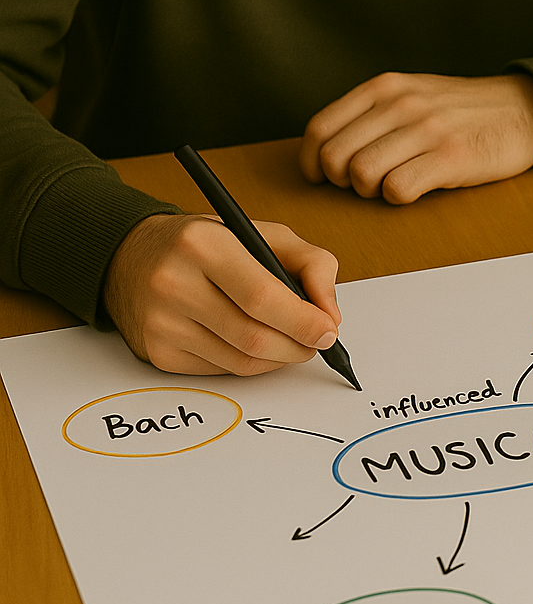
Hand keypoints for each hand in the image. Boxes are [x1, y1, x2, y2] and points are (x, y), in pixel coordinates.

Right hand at [102, 213, 341, 375]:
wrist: (131, 256)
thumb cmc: (206, 244)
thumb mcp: (261, 232)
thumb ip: (310, 263)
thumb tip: (330, 315)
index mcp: (204, 244)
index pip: (262, 296)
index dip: (303, 321)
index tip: (328, 331)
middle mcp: (175, 283)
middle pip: (253, 337)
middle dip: (297, 346)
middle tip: (316, 342)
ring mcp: (162, 323)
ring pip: (240, 362)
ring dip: (277, 359)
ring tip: (291, 342)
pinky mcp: (157, 353)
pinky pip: (219, 371)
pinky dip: (248, 364)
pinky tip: (254, 345)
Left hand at [299, 72, 532, 202]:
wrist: (523, 110)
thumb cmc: (460, 110)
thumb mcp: (411, 93)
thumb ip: (371, 112)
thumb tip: (324, 147)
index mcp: (384, 87)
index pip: (320, 128)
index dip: (311, 161)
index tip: (321, 176)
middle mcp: (401, 104)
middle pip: (335, 157)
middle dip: (342, 181)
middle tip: (365, 183)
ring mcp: (427, 129)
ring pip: (362, 175)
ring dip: (371, 191)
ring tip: (392, 184)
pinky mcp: (451, 157)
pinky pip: (398, 189)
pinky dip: (398, 198)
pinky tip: (415, 188)